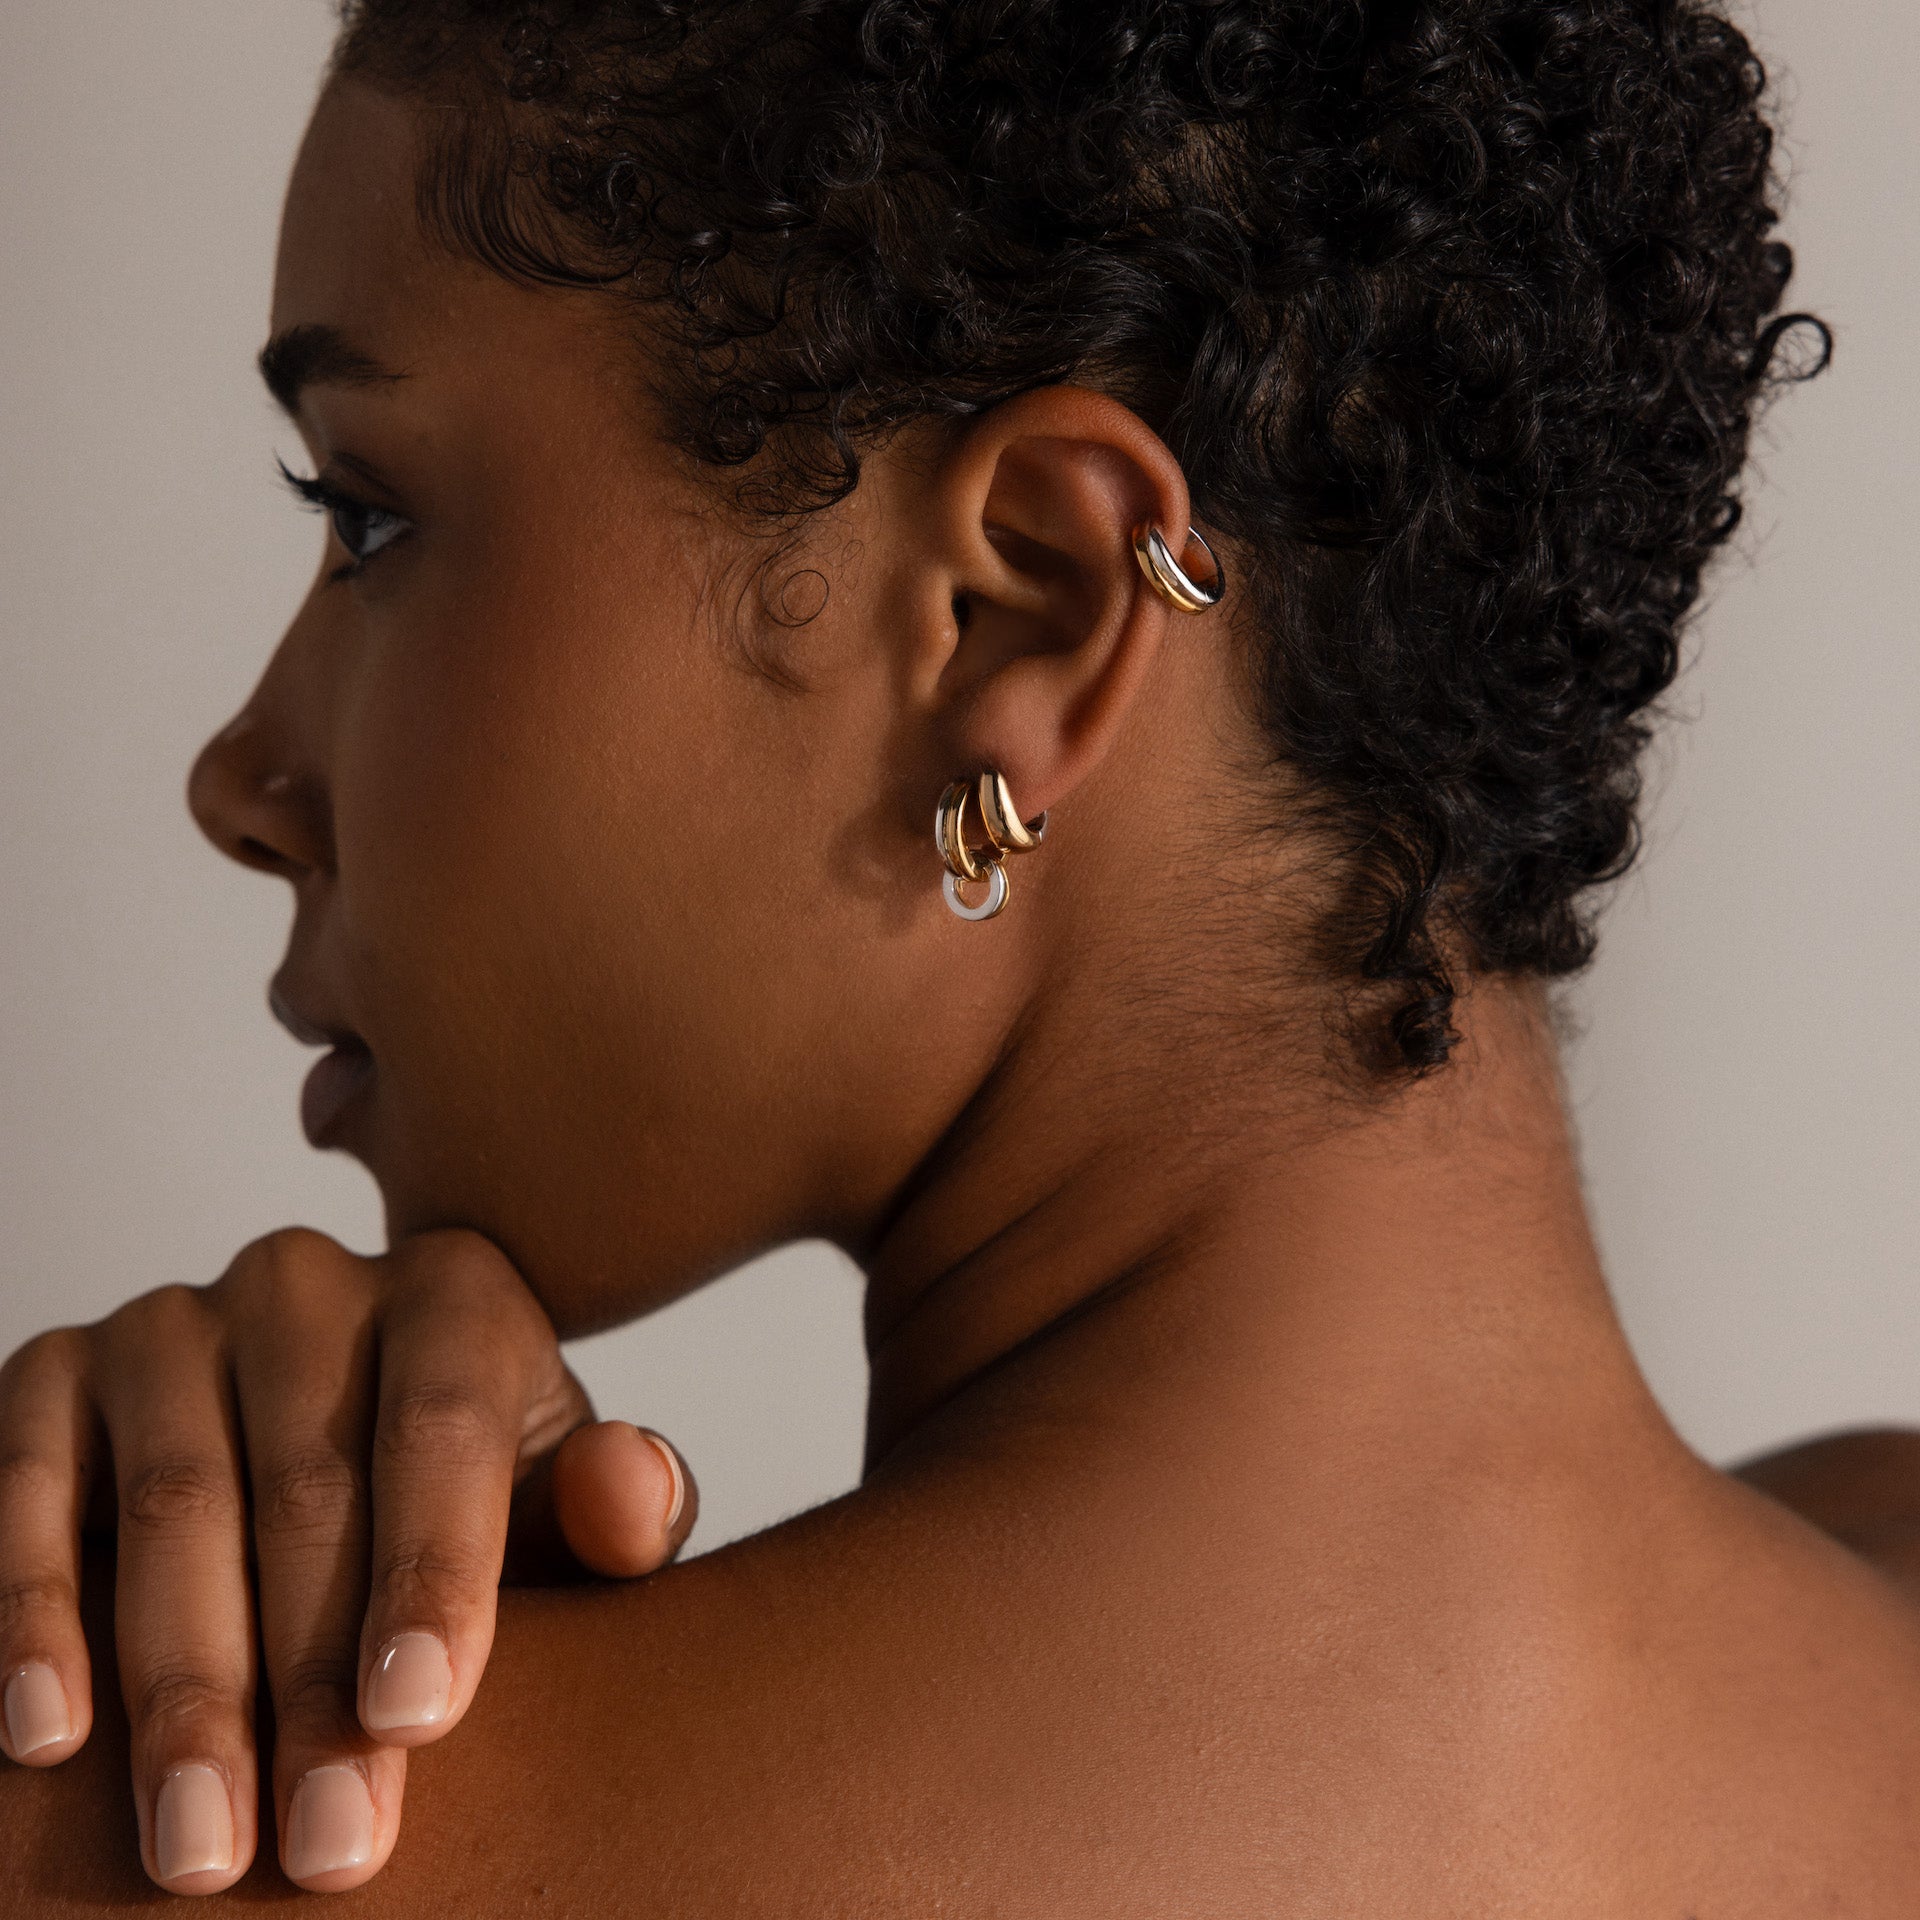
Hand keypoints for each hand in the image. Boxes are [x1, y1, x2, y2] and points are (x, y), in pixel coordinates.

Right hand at [0, 1227, 694, 1894]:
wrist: (332, 1456)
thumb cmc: (461, 1507)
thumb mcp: (552, 1507)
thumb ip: (610, 1510)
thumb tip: (637, 1488)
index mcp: (454, 1294)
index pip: (444, 1428)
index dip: (433, 1572)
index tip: (417, 1722)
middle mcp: (310, 1283)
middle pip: (308, 1487)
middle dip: (312, 1685)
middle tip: (325, 1849)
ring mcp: (174, 1320)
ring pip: (173, 1505)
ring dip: (183, 1688)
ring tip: (200, 1848)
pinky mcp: (54, 1371)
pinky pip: (28, 1487)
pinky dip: (33, 1614)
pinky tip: (49, 1736)